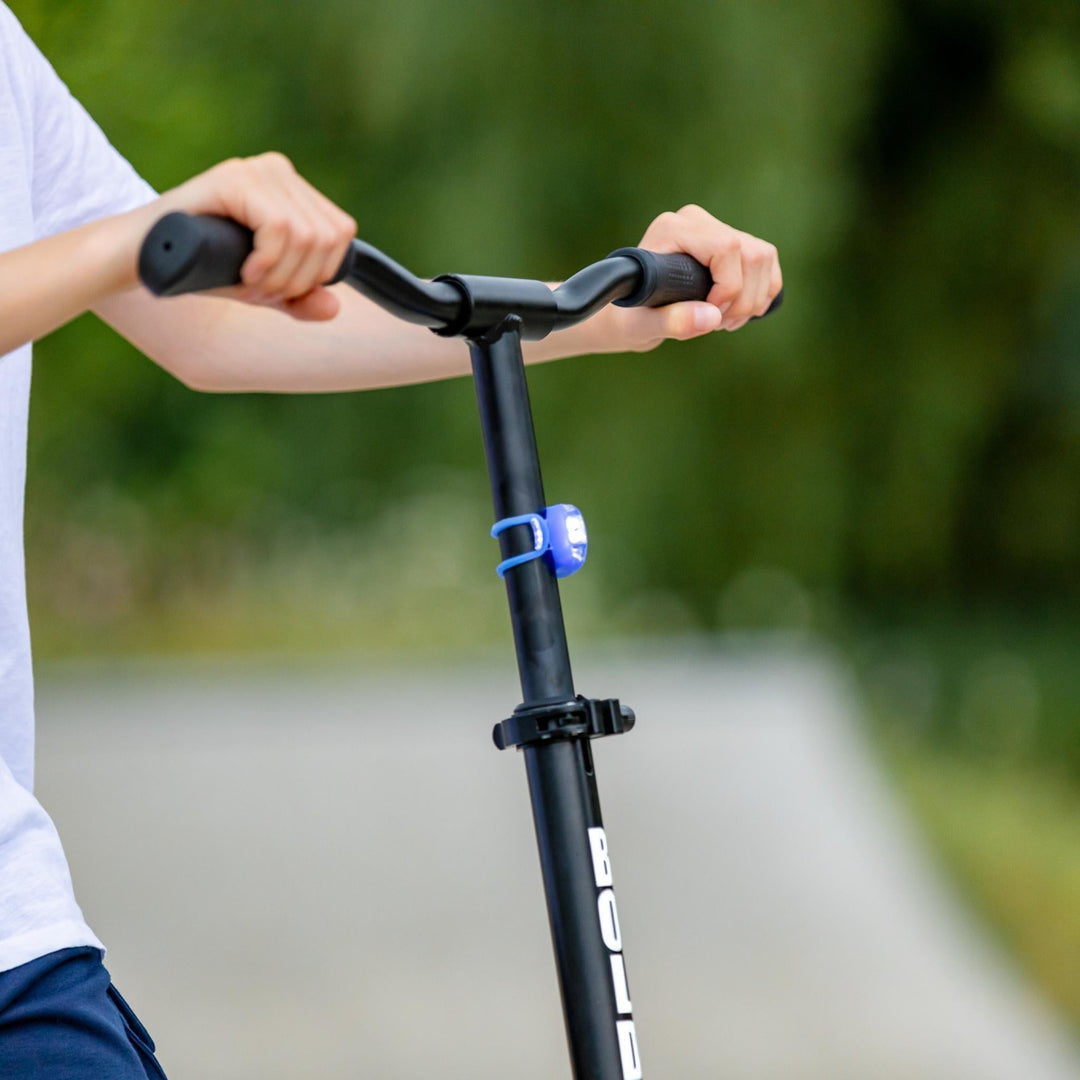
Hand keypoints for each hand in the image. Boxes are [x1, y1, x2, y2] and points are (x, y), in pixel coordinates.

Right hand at [129, 152, 356, 321]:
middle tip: (262, 289)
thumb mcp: (262, 289)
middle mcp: (279, 171)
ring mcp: (257, 170)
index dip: (320, 273)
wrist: (147, 257)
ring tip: (249, 281)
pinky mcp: (234, 178)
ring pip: (306, 236)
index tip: (283, 288)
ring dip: (281, 275)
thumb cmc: (203, 268)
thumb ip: (299, 298)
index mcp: (293, 189)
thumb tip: (334, 308)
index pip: (341, 232)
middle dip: (300, 279)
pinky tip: (245, 271)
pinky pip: (279, 227)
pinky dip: (268, 261)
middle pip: (328, 237)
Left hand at [597, 204, 781, 352]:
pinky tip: (738, 313)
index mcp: (672, 229)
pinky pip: (767, 263)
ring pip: (763, 258)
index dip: (729, 287)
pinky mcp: (733, 244)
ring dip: (752, 300)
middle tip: (717, 325)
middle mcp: (696, 221)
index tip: (711, 316)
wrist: (634, 313)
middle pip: (752, 253)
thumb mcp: (643, 326)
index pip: (726, 247)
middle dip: (743, 299)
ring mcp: (716, 229)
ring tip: (723, 322)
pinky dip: (761, 294)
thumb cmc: (633, 317)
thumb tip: (712, 317)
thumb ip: (671, 321)